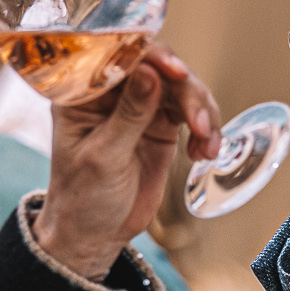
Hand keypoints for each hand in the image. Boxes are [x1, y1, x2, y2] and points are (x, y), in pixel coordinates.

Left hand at [34, 47, 221, 278]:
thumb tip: (149, 72)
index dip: (151, 56)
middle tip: (199, 120)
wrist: (95, 234)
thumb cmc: (82, 197)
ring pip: (182, 89)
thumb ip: (128, 115)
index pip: (119, 56)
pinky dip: (206, 130)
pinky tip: (205, 152)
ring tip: (207, 142)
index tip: (175, 72)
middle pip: (159, 67)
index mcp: (85, 92)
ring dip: (202, 111)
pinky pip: (193, 114)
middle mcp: (114, 93)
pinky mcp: (162, 126)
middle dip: (186, 90)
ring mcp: (140, 107)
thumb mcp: (103, 157)